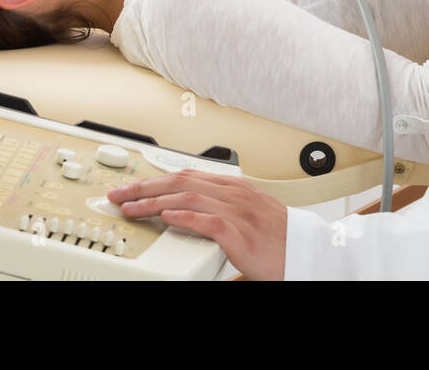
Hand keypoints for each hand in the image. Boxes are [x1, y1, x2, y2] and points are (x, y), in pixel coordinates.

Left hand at [107, 168, 287, 279]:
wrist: (309, 253)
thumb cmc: (280, 239)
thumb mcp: (248, 214)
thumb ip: (220, 210)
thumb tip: (187, 215)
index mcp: (233, 187)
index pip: (185, 175)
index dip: (154, 179)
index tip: (131, 186)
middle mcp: (234, 194)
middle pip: (180, 181)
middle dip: (144, 186)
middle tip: (119, 194)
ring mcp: (238, 212)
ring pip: (187, 198)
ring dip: (154, 202)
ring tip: (131, 208)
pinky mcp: (241, 234)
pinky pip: (207, 220)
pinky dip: (184, 217)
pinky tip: (166, 218)